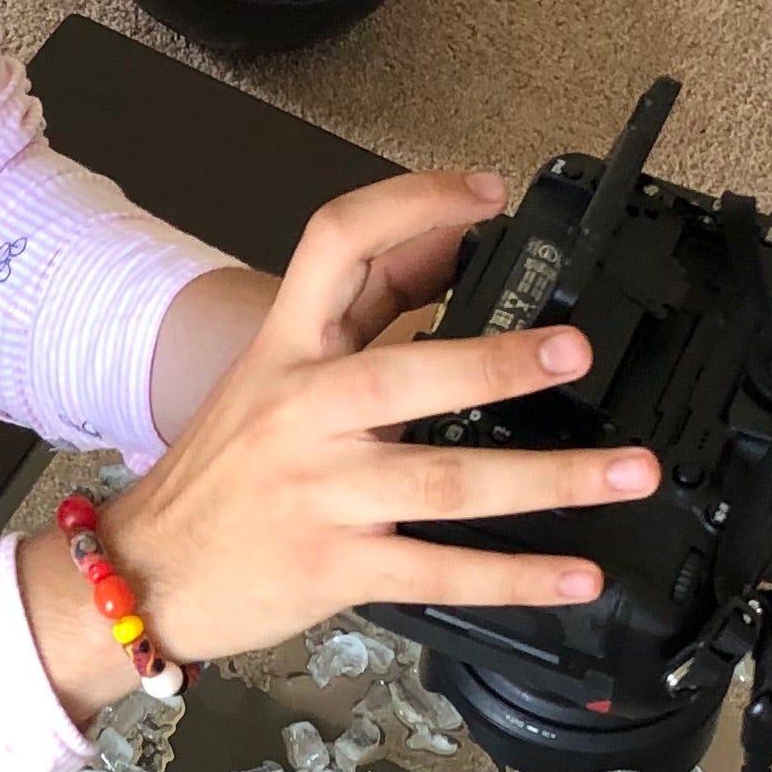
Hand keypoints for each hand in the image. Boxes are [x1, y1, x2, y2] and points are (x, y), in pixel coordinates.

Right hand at [23, 171, 658, 710]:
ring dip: (551, 481)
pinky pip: (442, 572)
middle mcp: (304, 415)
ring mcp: (323, 494)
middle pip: (407, 375)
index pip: (338, 244)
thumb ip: (358, 319)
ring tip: (627, 473)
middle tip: (574, 353)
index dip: (413, 205)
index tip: (486, 194)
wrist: (144, 575)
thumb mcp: (271, 378)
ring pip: (448, 484)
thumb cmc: (219, 475)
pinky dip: (517, 578)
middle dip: (498, 363)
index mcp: (287, 349)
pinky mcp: (337, 566)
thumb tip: (446, 251)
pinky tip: (574, 577)